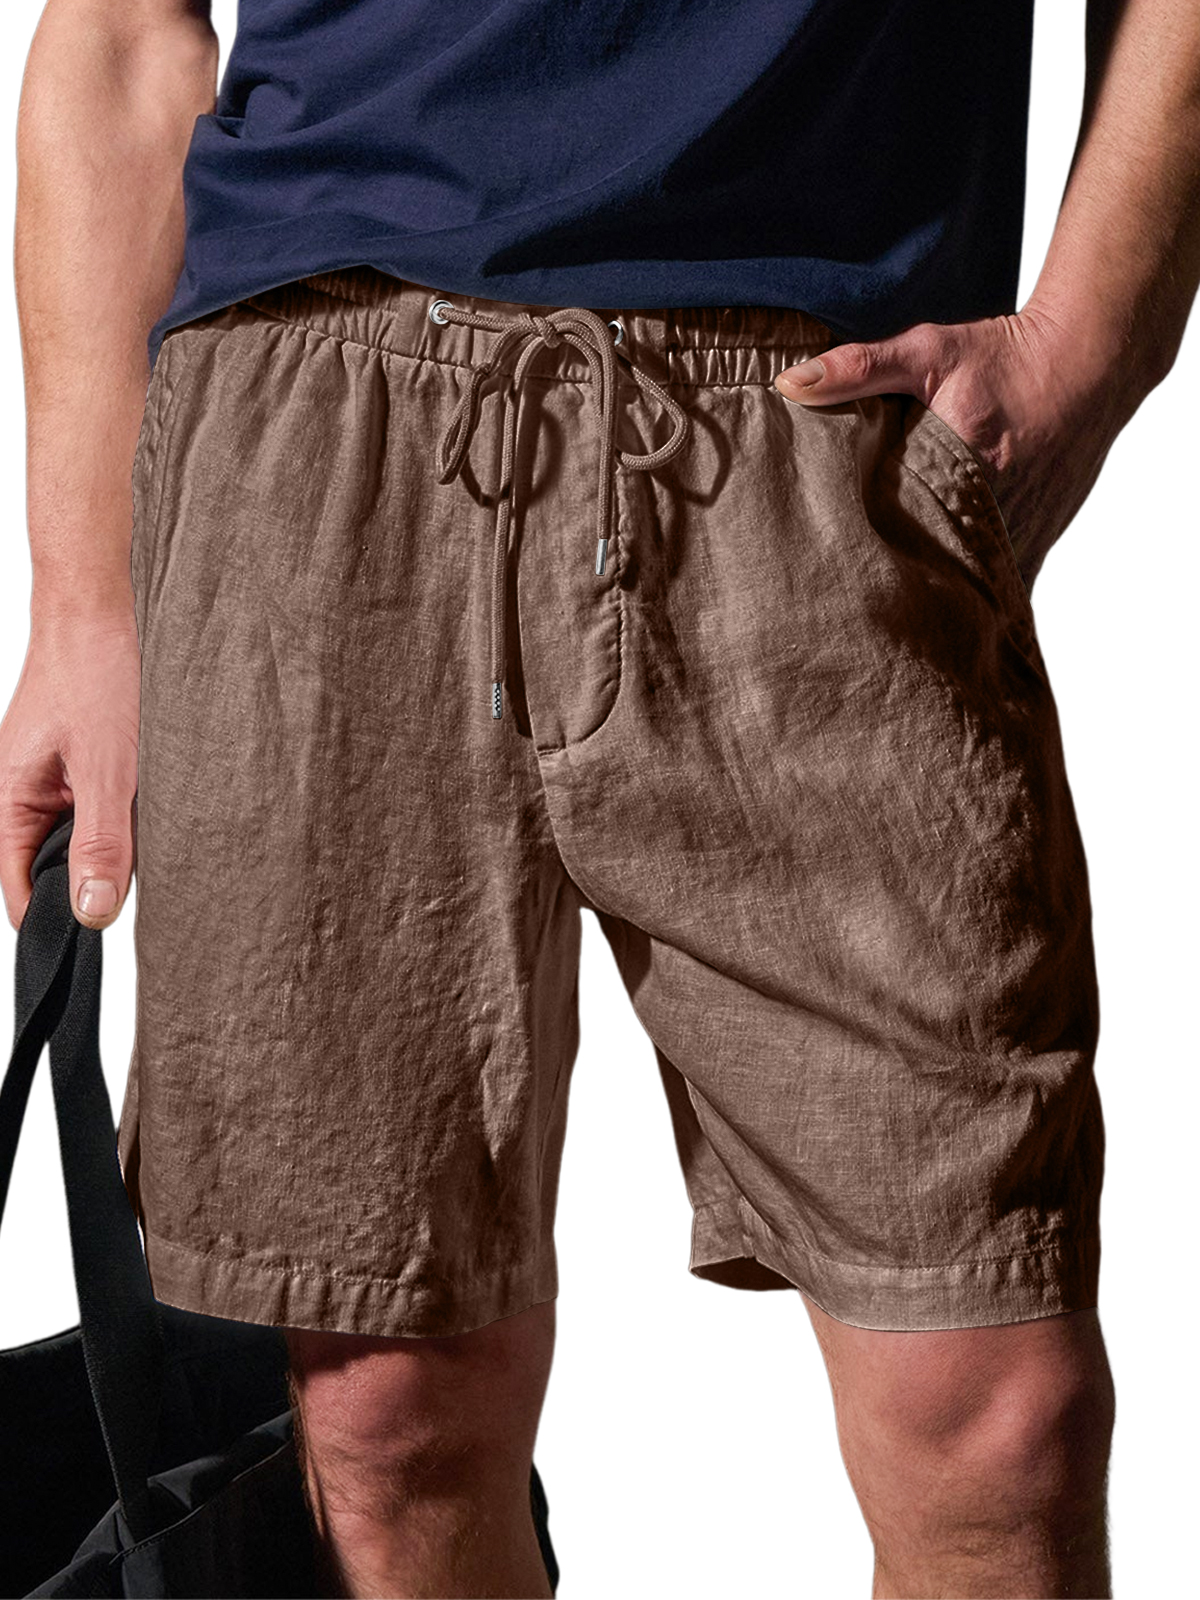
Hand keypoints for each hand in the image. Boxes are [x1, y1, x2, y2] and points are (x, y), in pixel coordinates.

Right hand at [0, 601, 139, 930]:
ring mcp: (53, 780)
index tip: (98, 934)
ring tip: (146, 829)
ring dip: (115, 844)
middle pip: (53, 871)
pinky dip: (125, 814)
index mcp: (8, 802)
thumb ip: (102, 843)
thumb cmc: (95, 674)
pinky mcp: (82, 765)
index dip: (55, 920)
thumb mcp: (108, 769)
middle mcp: (23, 796)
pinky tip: (153, 804)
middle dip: (94, 880)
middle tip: (141, 878)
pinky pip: (100, 809)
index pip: (18, 892)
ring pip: (83, 840)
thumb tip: (92, 915)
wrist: (104, 606)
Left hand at [773, 303, 1136, 590]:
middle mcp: (997, 511)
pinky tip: (943, 597)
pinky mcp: (1040, 539)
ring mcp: (1023, 532)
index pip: (903, 535)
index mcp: (962, 470)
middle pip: (935, 569)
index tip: (837, 570)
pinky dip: (973, 584)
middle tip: (854, 602)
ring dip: (937, 590)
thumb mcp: (928, 353)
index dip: (870, 556)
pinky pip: (1000, 579)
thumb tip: (790, 383)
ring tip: (893, 612)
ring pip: (970, 583)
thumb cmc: (1005, 358)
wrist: (1087, 364)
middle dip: (899, 583)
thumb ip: (858, 368)